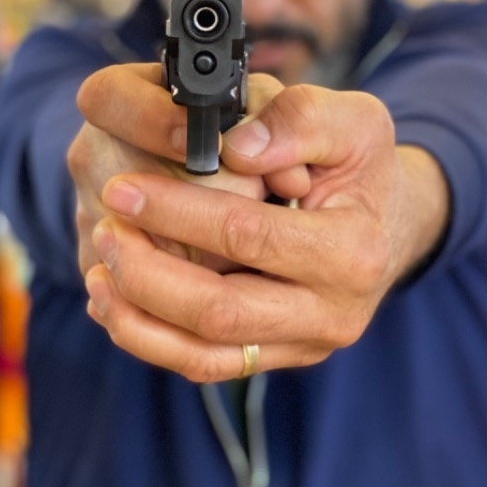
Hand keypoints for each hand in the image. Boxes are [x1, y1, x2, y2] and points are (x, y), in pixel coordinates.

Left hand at [84, 83, 448, 381]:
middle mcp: (333, 313)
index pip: (249, 237)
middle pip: (220, 313)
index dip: (177, 213)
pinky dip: (152, 340)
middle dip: (147, 275)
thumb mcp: (355, 121)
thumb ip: (300, 120)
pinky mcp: (277, 358)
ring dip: (139, 320)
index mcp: (353, 252)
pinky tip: (116, 305)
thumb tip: (235, 147)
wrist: (389, 226)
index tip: (123, 187)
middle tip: (106, 230)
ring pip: (206, 356)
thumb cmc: (362, 169)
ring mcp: (304, 345)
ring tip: (98, 275)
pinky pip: (206, 365)